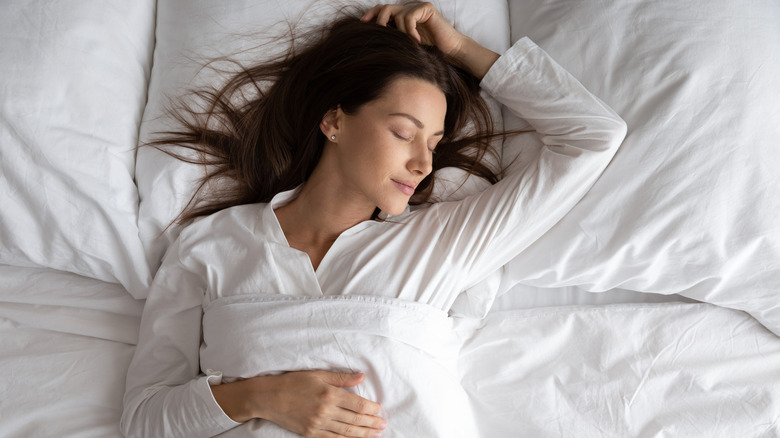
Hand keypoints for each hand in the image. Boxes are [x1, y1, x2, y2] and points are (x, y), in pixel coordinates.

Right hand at [213, 370, 386, 437]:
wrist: (268, 397)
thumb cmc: (293, 382)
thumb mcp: (318, 374)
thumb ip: (341, 377)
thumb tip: (362, 377)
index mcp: (329, 394)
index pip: (357, 404)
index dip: (371, 409)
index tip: (379, 410)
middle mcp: (325, 411)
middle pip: (355, 420)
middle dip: (371, 423)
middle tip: (383, 425)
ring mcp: (318, 424)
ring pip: (346, 431)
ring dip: (363, 434)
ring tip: (375, 434)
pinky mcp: (310, 433)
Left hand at [361, 2, 465, 56]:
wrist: (451, 51)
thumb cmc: (430, 51)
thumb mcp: (406, 44)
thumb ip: (394, 36)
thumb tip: (373, 37)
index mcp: (403, 15)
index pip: (383, 9)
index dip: (372, 14)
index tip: (362, 24)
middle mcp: (409, 8)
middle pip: (386, 7)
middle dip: (379, 20)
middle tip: (378, 32)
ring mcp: (418, 6)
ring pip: (398, 14)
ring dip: (401, 32)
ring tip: (410, 43)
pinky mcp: (426, 8)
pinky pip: (409, 17)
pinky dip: (410, 30)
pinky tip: (417, 41)